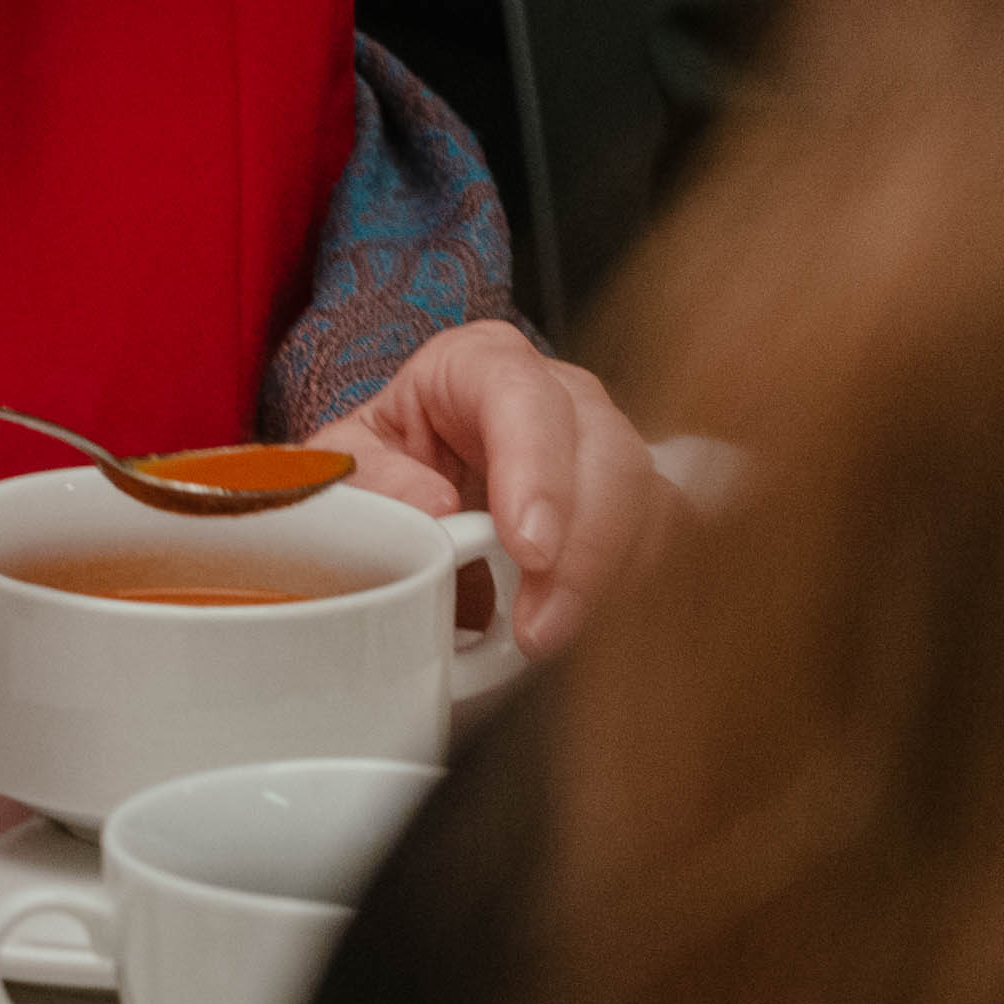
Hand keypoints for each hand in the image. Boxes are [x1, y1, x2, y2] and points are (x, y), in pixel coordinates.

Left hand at [322, 321, 657, 663]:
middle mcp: (557, 395)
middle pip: (606, 450)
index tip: (529, 548)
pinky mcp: (631, 503)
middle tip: (540, 627)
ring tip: (550, 637)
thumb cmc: (377, 470)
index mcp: (477, 365)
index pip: (522, 395)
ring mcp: (603, 446)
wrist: (403, 490)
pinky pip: (662, 540)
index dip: (536, 470)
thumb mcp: (342, 468)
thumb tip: (432, 510)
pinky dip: (629, 588)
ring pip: (646, 499)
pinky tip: (588, 624)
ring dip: (608, 579)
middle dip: (583, 549)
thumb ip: (369, 482)